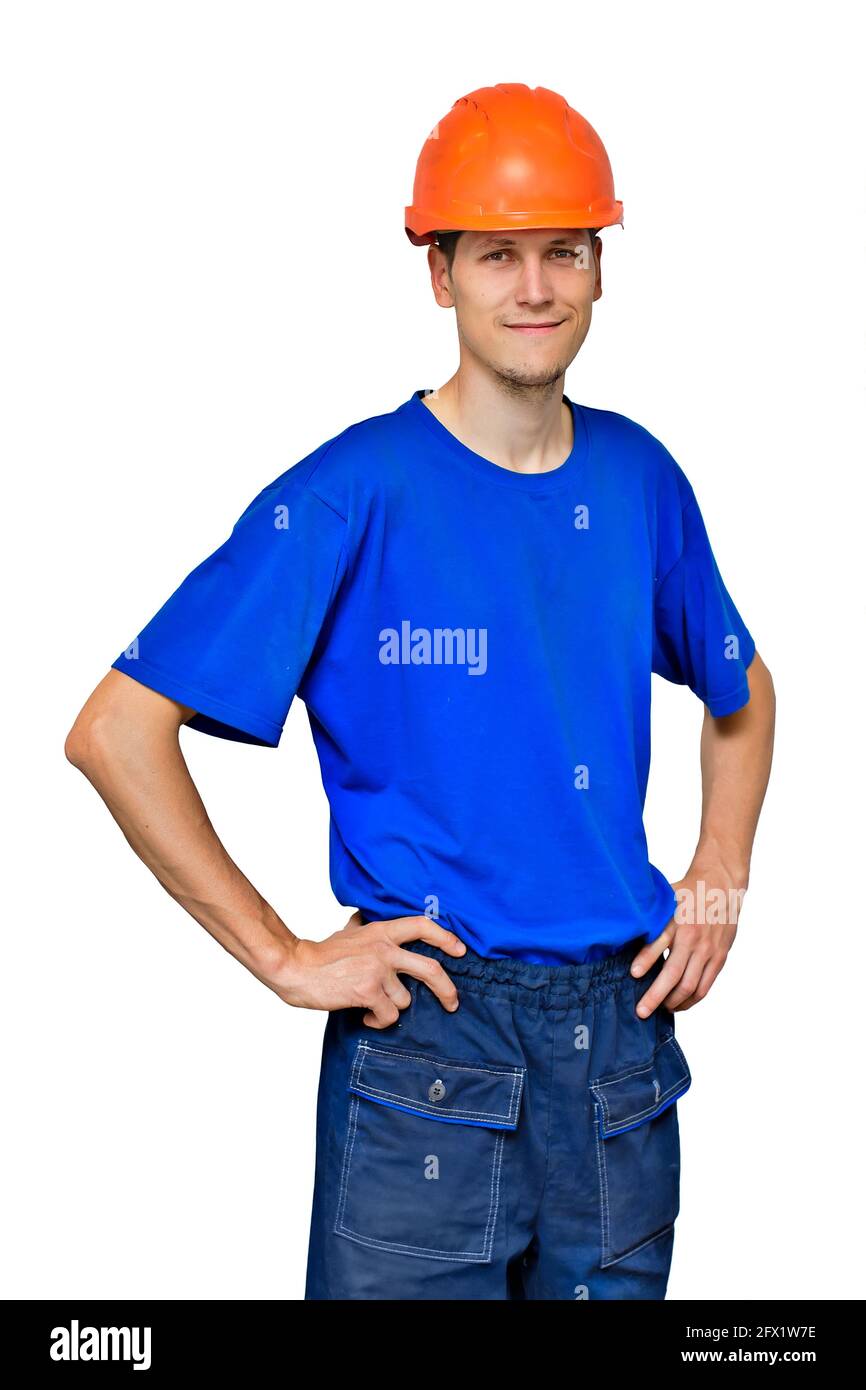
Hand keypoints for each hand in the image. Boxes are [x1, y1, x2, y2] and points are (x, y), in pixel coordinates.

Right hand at [271, 910, 466, 1027]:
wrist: (296, 967)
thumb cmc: (320, 954)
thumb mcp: (347, 932)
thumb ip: (361, 926)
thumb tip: (363, 916)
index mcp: (381, 932)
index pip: (422, 925)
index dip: (445, 937)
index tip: (460, 949)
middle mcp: (384, 949)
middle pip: (430, 969)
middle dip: (447, 990)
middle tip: (452, 1002)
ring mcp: (378, 971)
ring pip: (405, 1000)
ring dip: (391, 1009)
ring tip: (374, 1007)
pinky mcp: (368, 992)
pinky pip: (388, 1016)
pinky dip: (379, 1022)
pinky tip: (366, 1018)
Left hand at [629, 869, 744, 1014]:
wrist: (720, 885)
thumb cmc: (686, 894)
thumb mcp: (665, 902)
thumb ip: (650, 923)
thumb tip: (627, 944)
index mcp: (678, 923)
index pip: (660, 947)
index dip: (647, 963)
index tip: (634, 976)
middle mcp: (694, 939)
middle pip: (675, 976)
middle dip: (656, 997)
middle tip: (642, 1011)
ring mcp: (709, 951)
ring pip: (691, 986)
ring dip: (674, 1002)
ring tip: (660, 1010)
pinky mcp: (720, 957)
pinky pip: (705, 986)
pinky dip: (692, 1000)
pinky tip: (679, 1004)